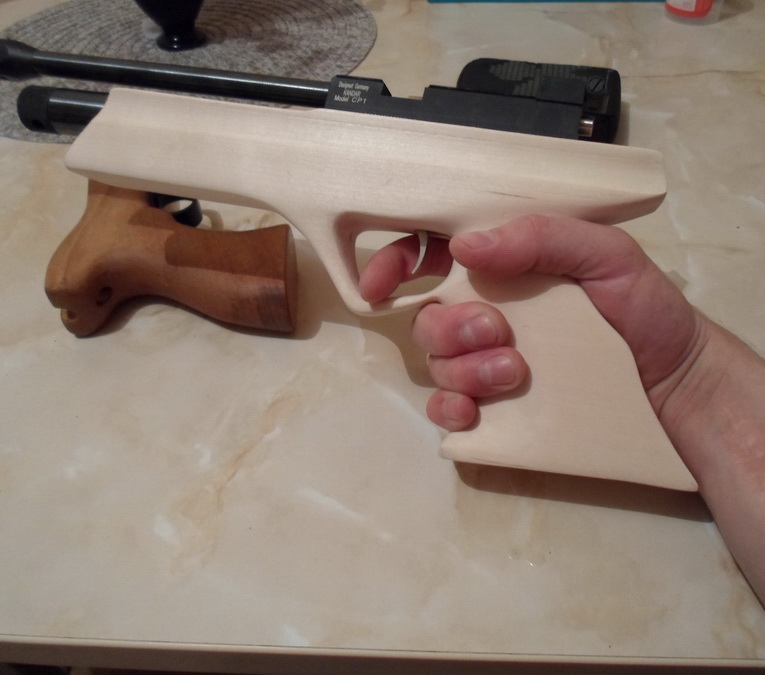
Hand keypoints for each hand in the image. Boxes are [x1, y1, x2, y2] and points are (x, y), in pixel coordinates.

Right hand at [360, 214, 703, 430]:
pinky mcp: (494, 404)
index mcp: (505, 265)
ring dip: (463, 369)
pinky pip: (447, 409)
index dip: (395, 263)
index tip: (382, 284)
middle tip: (497, 330)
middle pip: (427, 316)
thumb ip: (542, 237)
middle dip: (451, 326)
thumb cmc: (644, 308)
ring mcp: (486, 361)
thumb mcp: (606, 256)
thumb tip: (465, 247)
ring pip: (436, 365)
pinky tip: (474, 412)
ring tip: (516, 371)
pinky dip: (450, 410)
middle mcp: (487, 311)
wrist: (675, 380)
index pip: (430, 253)